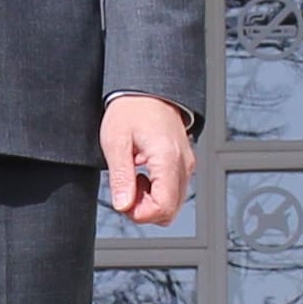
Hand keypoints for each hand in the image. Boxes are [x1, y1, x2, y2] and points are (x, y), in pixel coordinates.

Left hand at [103, 96, 195, 228]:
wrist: (146, 89)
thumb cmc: (131, 109)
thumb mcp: (115, 142)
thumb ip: (121, 177)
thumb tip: (123, 205)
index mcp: (168, 158)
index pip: (163, 207)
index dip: (139, 214)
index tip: (123, 201)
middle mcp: (183, 164)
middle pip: (170, 211)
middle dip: (144, 210)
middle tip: (125, 191)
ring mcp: (187, 164)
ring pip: (174, 204)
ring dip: (151, 201)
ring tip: (134, 179)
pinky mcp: (184, 163)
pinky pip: (175, 191)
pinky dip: (158, 192)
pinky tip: (143, 175)